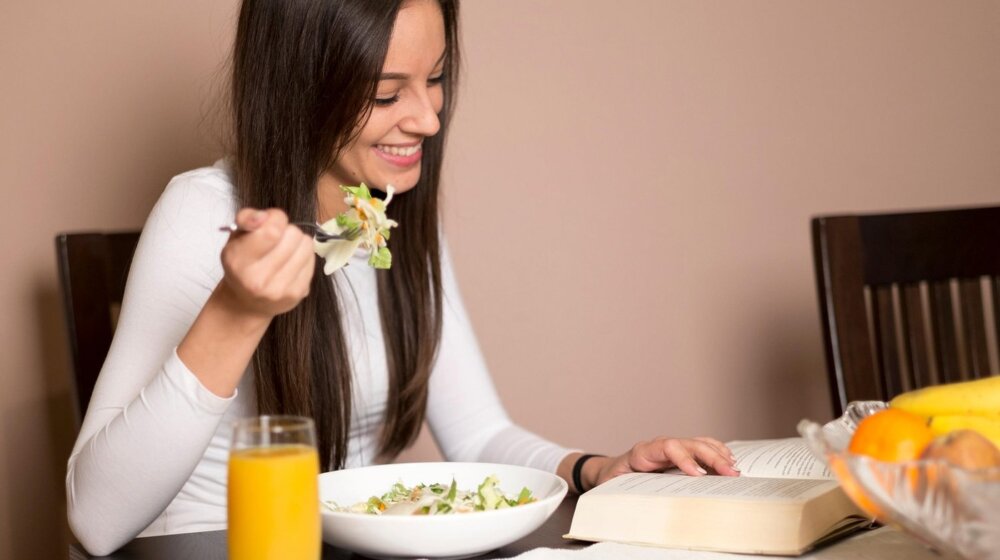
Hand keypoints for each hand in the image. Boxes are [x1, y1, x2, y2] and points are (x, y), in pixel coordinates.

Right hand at [219, 208, 315, 317]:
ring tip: (284, 250)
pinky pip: (312, 259)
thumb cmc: (242, 262)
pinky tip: (291, 263)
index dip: (275, 218)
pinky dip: (304, 256)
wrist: (247, 301)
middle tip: (275, 240)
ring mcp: (280, 289)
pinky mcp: (298, 294)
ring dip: (297, 242)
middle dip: (286, 231)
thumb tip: (263, 216)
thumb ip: (246, 218)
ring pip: (306, 245)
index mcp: (239, 261)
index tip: (269, 222)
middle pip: (293, 235)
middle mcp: (258, 280)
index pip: (272, 230)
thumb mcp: (235, 237)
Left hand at [576, 437, 740, 491]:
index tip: (699, 474)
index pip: (667, 447)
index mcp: (642, 452)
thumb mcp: (615, 486)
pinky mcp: (679, 452)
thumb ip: (627, 490)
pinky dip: (717, 452)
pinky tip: (729, 461)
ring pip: (698, 443)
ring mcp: (671, 447)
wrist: (611, 471)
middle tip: (730, 473)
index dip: (684, 458)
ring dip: (718, 454)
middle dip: (711, 457)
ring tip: (734, 469)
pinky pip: (701, 447)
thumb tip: (639, 504)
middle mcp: (659, 446)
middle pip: (689, 444)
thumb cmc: (614, 480)